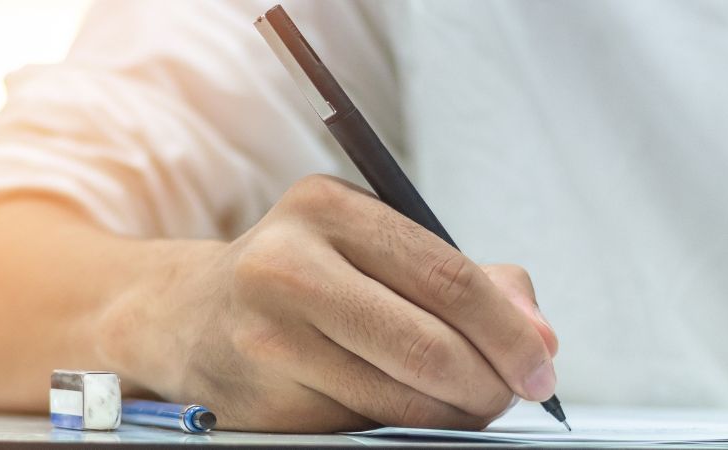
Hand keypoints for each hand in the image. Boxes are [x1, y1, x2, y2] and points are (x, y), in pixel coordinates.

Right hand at [98, 175, 559, 431]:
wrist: (187, 316)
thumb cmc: (301, 281)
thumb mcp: (373, 249)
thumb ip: (468, 279)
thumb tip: (539, 336)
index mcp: (325, 209)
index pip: (446, 276)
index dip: (507, 332)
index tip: (539, 366)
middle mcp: (286, 265)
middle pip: (428, 345)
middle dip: (486, 385)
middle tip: (505, 397)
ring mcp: (266, 335)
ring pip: (400, 399)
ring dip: (449, 415)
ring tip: (459, 405)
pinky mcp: (258, 397)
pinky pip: (361, 427)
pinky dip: (397, 428)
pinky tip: (395, 410)